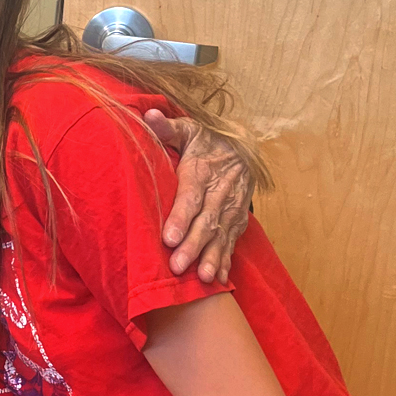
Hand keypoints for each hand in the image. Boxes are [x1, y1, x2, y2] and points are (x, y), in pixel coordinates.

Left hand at [144, 110, 253, 284]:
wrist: (246, 147)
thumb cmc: (207, 140)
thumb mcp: (188, 128)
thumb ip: (167, 127)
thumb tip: (148, 116)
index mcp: (203, 170)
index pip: (191, 196)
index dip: (180, 217)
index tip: (168, 237)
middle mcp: (220, 192)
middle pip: (206, 221)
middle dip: (192, 245)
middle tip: (177, 266)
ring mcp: (231, 208)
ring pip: (221, 235)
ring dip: (211, 257)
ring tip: (201, 278)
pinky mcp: (237, 220)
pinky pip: (232, 242)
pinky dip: (225, 260)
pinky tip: (217, 279)